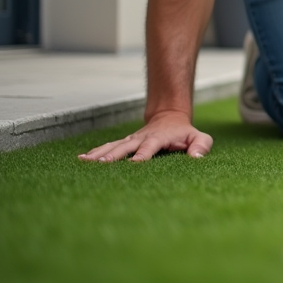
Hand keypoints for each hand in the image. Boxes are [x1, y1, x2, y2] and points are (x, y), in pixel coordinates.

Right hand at [78, 110, 212, 162]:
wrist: (169, 117)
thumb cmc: (184, 132)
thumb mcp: (199, 137)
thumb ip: (201, 146)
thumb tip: (196, 158)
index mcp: (159, 138)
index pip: (150, 147)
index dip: (143, 154)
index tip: (134, 163)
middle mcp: (142, 138)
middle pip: (126, 146)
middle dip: (114, 155)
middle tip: (101, 164)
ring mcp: (131, 140)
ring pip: (113, 146)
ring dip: (99, 153)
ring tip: (84, 161)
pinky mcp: (124, 143)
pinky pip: (108, 147)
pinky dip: (95, 152)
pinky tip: (81, 159)